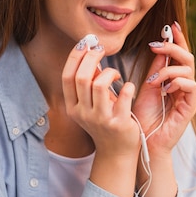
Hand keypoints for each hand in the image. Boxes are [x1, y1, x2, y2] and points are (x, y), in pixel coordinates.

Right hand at [61, 41, 139, 158]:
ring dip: (109, 72)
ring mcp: (100, 119)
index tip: (86, 43)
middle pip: (82, 78)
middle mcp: (83, 113)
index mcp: (73, 107)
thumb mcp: (91, 104)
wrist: (116, 153)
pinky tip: (128, 87)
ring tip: (115, 75)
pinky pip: (123, 97)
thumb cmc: (105, 123)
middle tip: (101, 50)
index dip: (75, 57)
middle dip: (92, 58)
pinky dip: (127, 86)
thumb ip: (89, 82)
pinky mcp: (118, 123)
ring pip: (99, 85)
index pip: (67, 76)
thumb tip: (90, 53)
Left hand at [132, 23, 195, 159]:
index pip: (179, 54)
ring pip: (188, 69)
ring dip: (169, 69)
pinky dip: (177, 82)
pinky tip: (164, 89)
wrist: (144, 141)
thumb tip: (159, 46)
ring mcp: (188, 96)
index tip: (170, 25)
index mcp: (173, 78)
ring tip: (154, 79)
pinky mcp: (189, 107)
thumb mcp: (147, 87)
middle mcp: (183, 85)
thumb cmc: (143, 117)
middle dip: (173, 47)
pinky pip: (191, 86)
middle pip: (187, 57)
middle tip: (156, 45)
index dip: (177, 38)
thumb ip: (156, 69)